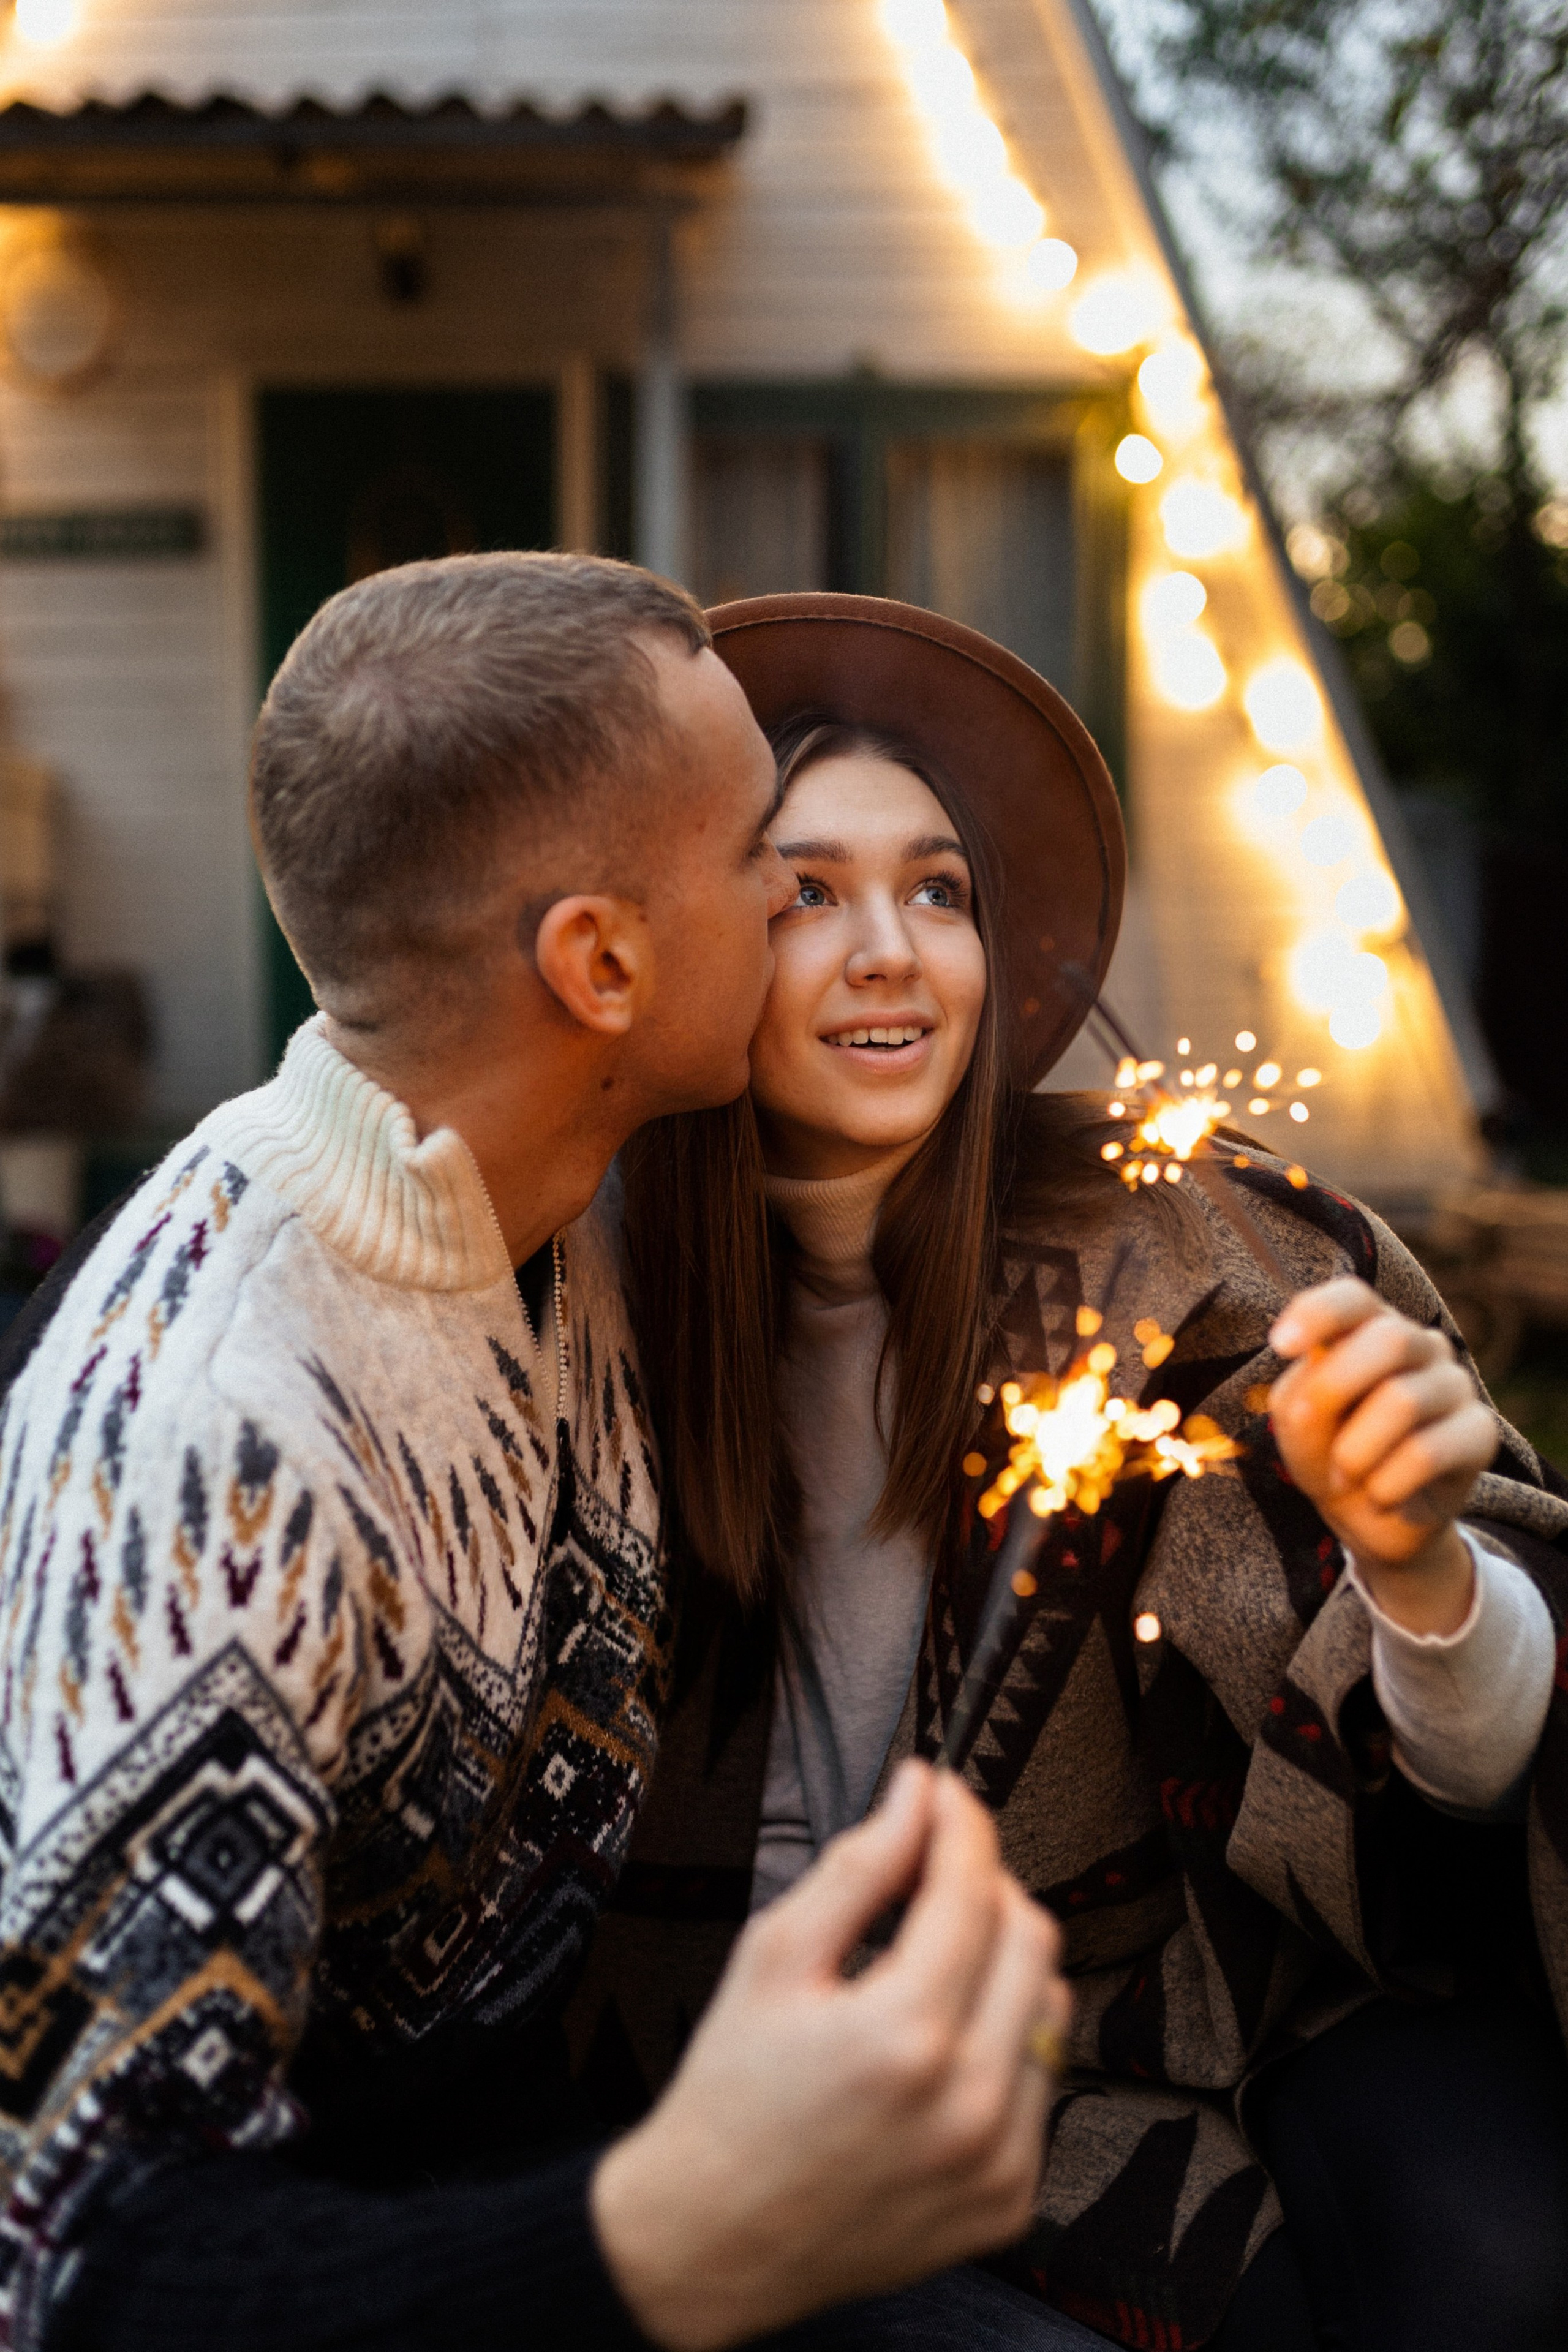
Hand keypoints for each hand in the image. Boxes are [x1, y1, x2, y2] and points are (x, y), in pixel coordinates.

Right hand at [590, 1760, 1068, 2349]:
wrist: (713, 2239)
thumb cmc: (731, 2094)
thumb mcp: (773, 1958)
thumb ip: (858, 1867)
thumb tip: (918, 1792)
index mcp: (903, 2036)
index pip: (973, 1889)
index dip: (962, 1822)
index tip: (944, 1791)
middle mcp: (967, 2104)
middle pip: (1032, 1939)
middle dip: (986, 1885)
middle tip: (930, 1875)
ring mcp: (997, 2161)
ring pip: (1051, 2008)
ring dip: (1002, 1964)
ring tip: (929, 1966)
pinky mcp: (1008, 2199)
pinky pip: (1040, 2083)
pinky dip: (1002, 2044)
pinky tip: (937, 2048)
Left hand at [1269, 1277, 1496, 1633]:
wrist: (1371, 1516)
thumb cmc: (1329, 1450)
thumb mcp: (1299, 1423)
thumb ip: (1304, 1392)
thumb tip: (1321, 1373)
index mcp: (1370, 1328)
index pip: (1354, 1298)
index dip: (1318, 1313)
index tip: (1279, 1346)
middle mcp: (1421, 1346)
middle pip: (1391, 1339)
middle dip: (1335, 1388)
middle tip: (1311, 1428)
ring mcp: (1456, 1385)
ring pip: (1404, 1401)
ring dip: (1354, 1452)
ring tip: (1344, 1476)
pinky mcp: (1480, 1432)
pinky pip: (1427, 1453)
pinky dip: (1386, 1485)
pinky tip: (1380, 1497)